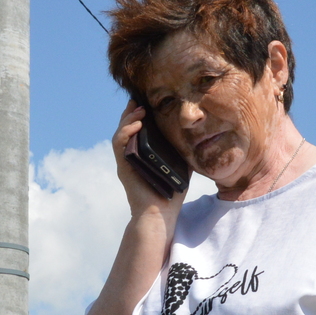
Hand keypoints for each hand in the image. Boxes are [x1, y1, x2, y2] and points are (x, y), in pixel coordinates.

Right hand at [112, 100, 186, 220]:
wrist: (161, 214)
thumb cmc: (171, 192)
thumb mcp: (181, 165)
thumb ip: (183, 152)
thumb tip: (196, 137)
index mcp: (143, 155)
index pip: (137, 130)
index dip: (139, 115)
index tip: (146, 102)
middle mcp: (132, 156)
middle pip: (126, 129)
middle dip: (131, 112)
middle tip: (138, 100)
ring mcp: (126, 162)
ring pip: (120, 134)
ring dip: (128, 119)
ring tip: (139, 110)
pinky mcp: (123, 167)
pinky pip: (119, 145)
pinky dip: (126, 132)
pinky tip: (137, 125)